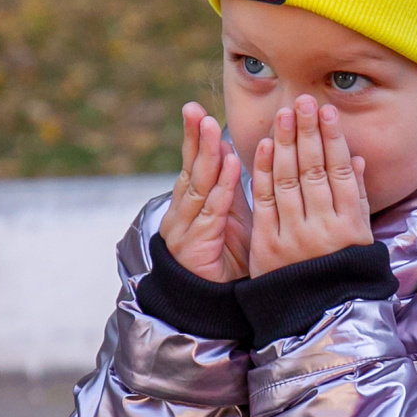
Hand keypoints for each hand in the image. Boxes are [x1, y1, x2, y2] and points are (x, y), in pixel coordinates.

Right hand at [159, 103, 247, 280]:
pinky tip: (227, 167)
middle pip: (189, 169)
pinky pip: (209, 211)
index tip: (199, 113)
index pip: (193, 165)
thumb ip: (231, 190)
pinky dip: (220, 187)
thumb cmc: (228, 260)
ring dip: (205, 155)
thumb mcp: (233, 218)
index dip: (196, 139)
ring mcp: (184, 229)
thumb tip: (234, 153)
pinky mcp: (194, 246)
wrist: (215, 305)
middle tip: (196, 111)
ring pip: (196, 185)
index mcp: (192, 204)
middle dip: (194, 138)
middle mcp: (182, 213)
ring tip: (210, 128)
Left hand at [250, 96, 371, 275]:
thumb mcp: (360, 238)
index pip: (341, 173)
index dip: (333, 140)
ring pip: (289, 181)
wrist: (318, 319)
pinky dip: (263, 172)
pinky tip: (264, 146)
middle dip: (307, 133)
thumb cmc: (343, 273)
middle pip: (314, 171)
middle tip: (303, 101)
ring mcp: (294, 237)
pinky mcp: (268, 246)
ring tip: (284, 114)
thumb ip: (357, 197)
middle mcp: (323, 229)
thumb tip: (357, 158)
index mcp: (350, 226)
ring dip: (285, 143)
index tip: (326, 112)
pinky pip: (265, 202)